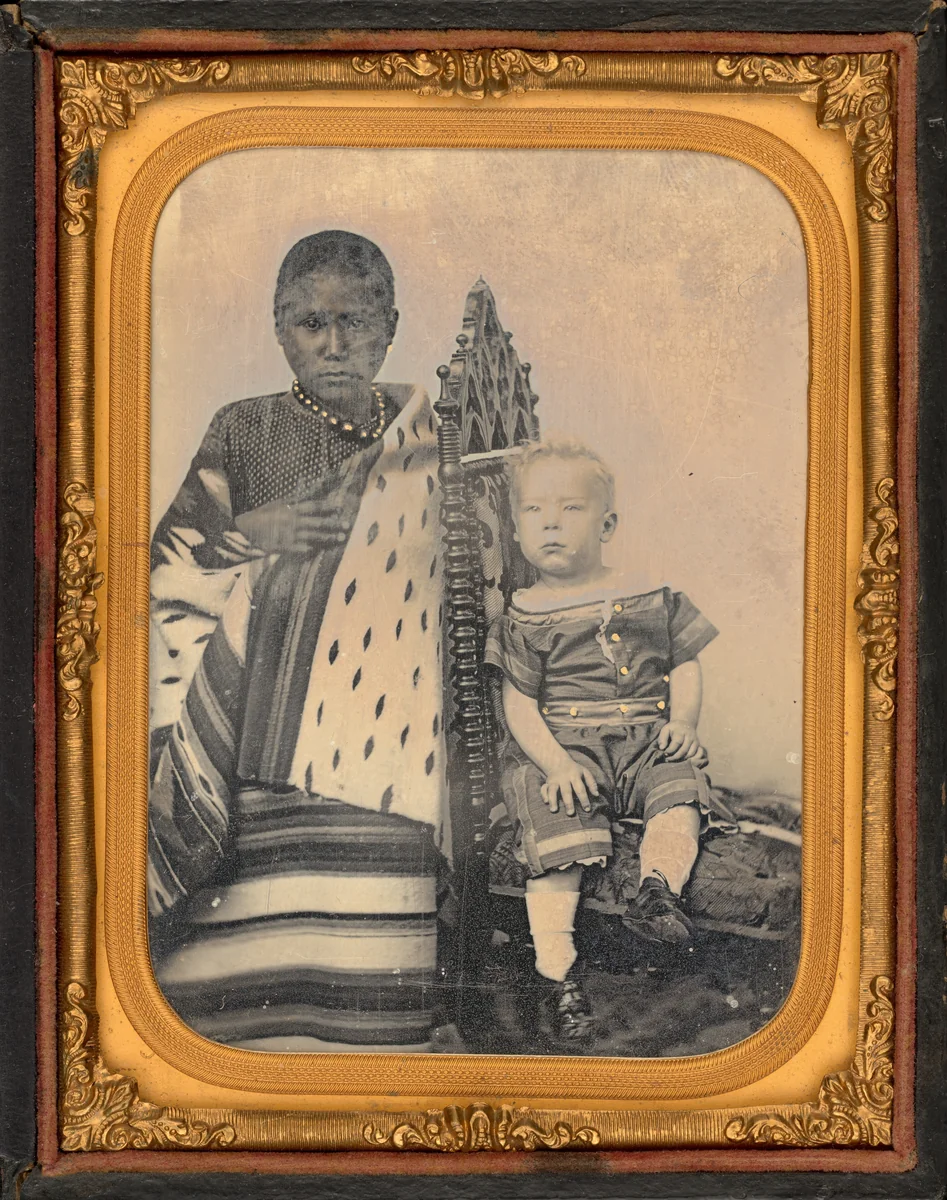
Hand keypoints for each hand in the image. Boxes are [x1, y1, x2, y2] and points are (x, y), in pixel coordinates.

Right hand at [234, 497, 350, 554]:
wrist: (243, 530)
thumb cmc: (261, 516)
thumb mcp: (276, 504)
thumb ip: (292, 500)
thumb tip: (307, 492)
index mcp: (290, 509)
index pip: (312, 506)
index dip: (326, 506)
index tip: (340, 506)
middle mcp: (291, 522)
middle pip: (316, 522)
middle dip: (332, 524)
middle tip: (346, 525)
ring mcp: (288, 535)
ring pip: (312, 536)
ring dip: (327, 538)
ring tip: (340, 538)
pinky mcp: (283, 547)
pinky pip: (299, 549)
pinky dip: (309, 550)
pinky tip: (321, 550)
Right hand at [540, 755, 598, 816]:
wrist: (558, 761)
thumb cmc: (575, 770)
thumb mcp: (585, 772)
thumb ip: (591, 783)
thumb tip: (597, 795)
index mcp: (575, 776)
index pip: (580, 789)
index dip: (584, 799)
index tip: (587, 809)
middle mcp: (564, 778)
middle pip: (566, 791)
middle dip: (568, 802)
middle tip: (571, 813)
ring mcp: (555, 780)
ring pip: (553, 790)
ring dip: (553, 800)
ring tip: (554, 810)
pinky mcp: (547, 782)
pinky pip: (544, 789)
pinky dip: (544, 795)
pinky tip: (546, 802)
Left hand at [657, 720, 703, 762]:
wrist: (685, 723)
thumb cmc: (673, 728)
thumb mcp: (666, 729)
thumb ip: (662, 738)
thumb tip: (661, 748)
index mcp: (681, 731)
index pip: (677, 742)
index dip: (670, 750)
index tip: (665, 753)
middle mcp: (690, 736)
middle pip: (684, 750)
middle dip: (675, 756)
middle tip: (668, 759)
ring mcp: (695, 741)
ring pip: (690, 754)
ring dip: (682, 759)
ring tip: (674, 759)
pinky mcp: (698, 745)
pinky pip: (696, 754)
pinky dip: (689, 759)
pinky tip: (682, 759)